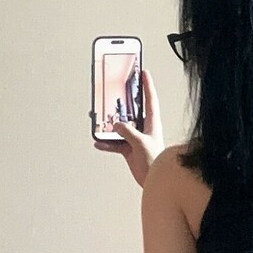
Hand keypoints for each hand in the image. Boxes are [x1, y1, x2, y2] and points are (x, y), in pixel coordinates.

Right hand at [94, 68, 163, 186]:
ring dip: (109, 125)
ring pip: (119, 127)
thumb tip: (117, 125)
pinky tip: (98, 143)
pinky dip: (106, 143)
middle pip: (131, 110)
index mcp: (152, 123)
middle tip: (113, 91)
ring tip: (98, 119)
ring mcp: (135, 138)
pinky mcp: (128, 149)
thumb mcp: (141, 143)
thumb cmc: (154, 160)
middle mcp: (143, 128)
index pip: (150, 99)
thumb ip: (128, 132)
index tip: (143, 72)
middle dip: (122, 102)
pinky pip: (114, 143)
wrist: (153, 179)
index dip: (147, 85)